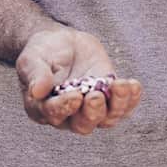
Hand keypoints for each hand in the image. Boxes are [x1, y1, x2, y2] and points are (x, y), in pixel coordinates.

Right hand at [15, 27, 141, 135]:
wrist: (61, 43)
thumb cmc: (42, 52)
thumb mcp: (32, 59)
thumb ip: (35, 74)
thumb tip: (37, 91)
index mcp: (43, 108)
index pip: (54, 115)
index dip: (65, 108)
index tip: (75, 96)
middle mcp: (68, 115)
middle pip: (83, 124)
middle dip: (92, 112)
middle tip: (96, 95)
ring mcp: (90, 108)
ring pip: (106, 119)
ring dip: (116, 105)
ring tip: (121, 85)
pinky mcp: (109, 98)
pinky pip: (123, 107)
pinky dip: (131, 99)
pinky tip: (133, 85)